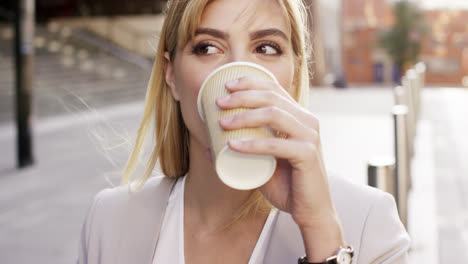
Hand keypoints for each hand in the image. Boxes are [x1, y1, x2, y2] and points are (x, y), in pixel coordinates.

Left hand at [216, 77, 343, 259]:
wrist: (310, 210)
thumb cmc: (286, 184)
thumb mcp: (262, 163)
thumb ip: (243, 152)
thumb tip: (209, 148)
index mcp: (298, 117)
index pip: (274, 89)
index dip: (250, 83)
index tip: (227, 85)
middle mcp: (307, 121)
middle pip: (272, 97)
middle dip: (242, 96)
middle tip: (219, 103)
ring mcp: (309, 136)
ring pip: (274, 114)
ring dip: (245, 116)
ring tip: (222, 123)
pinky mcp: (307, 154)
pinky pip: (276, 144)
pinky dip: (252, 144)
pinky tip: (233, 146)